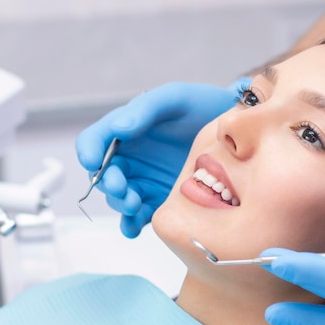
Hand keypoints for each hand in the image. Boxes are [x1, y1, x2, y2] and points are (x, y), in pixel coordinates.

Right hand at [75, 80, 248, 236]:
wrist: (236, 132)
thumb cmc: (202, 107)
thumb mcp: (175, 98)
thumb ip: (146, 109)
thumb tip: (119, 130)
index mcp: (125, 130)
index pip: (94, 140)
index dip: (88, 151)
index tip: (92, 161)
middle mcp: (130, 157)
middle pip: (104, 175)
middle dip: (108, 184)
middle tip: (122, 189)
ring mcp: (143, 180)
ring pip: (119, 197)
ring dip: (121, 204)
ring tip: (134, 205)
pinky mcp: (158, 199)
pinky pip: (138, 215)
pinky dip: (132, 223)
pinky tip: (135, 226)